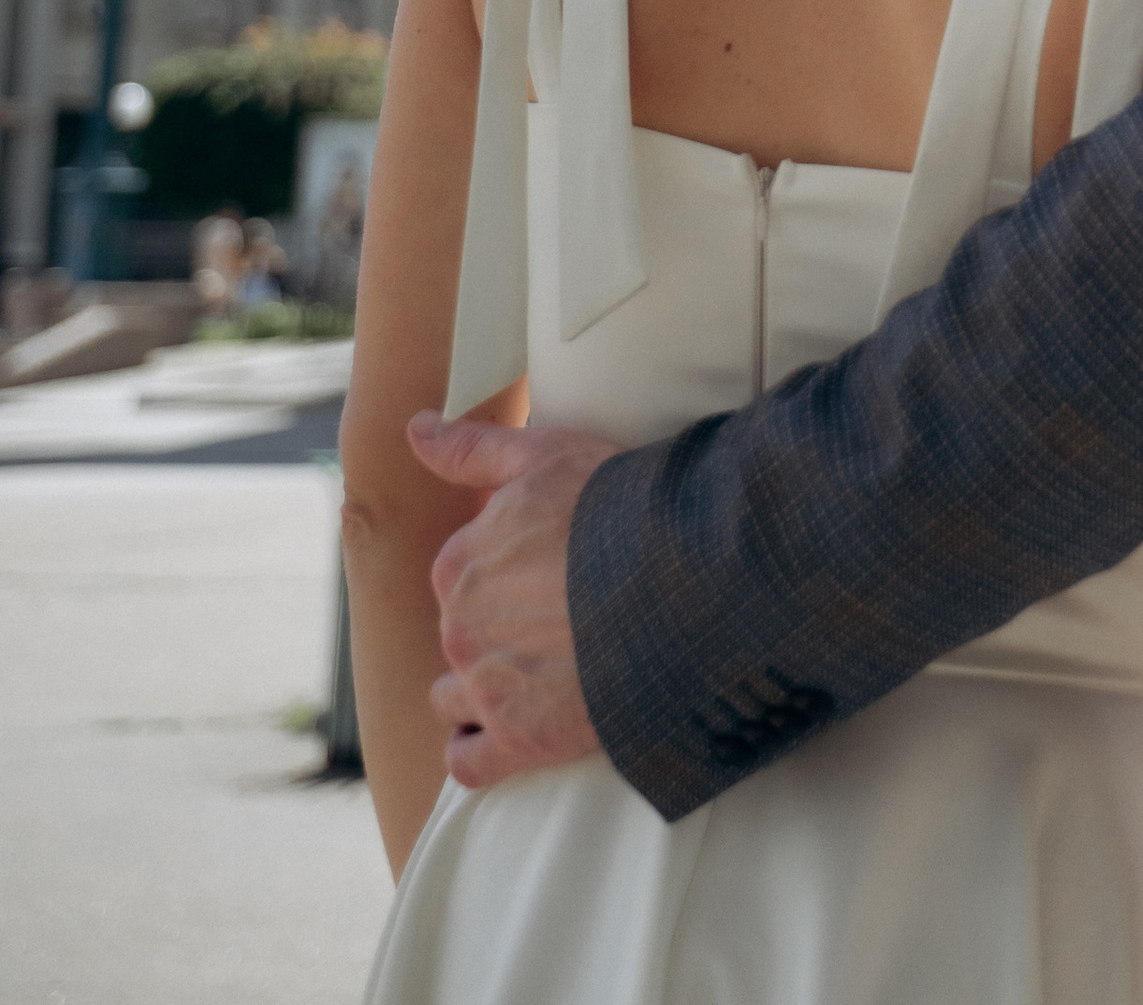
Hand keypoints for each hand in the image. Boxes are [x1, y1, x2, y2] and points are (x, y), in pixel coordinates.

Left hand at [408, 409, 619, 786]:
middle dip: (496, 634)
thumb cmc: (616, 509)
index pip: (460, 579)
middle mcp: (459, 628)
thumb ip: (471, 448)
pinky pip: (467, 762)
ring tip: (541, 677)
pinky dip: (482, 750)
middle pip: (459, 638)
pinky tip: (518, 729)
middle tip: (556, 624)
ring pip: (453, 700)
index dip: (504, 577)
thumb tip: (414, 427)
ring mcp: (485, 688)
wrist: (679, 581)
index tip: (545, 578)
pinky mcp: (516, 741)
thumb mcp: (545, 455)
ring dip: (483, 693)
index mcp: (459, 564)